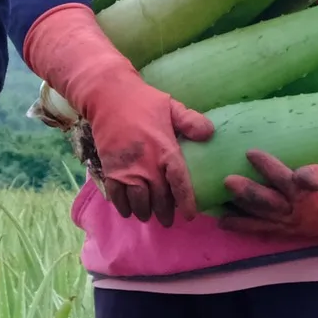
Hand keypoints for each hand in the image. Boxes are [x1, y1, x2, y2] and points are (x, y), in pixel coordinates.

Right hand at [20, 4, 213, 224]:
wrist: (107, 96)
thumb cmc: (143, 101)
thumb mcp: (172, 106)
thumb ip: (190, 121)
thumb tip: (210, 134)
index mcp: (166, 150)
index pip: (180, 184)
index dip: (186, 202)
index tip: (190, 215)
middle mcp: (148, 165)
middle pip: (160, 199)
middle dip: (165, 213)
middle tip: (168, 220)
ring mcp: (127, 170)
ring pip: (138, 202)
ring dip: (144, 212)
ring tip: (149, 216)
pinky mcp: (110, 170)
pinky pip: (117, 196)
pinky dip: (123, 207)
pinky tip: (128, 211)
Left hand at [220, 150, 317, 241]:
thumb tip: (302, 174)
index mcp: (309, 197)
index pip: (284, 179)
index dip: (267, 166)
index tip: (250, 152)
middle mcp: (296, 213)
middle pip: (266, 203)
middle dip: (246, 193)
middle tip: (227, 181)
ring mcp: (290, 225)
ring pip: (260, 221)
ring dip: (238, 217)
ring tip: (217, 212)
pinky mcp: (288, 232)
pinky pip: (262, 232)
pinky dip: (244, 229)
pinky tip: (226, 223)